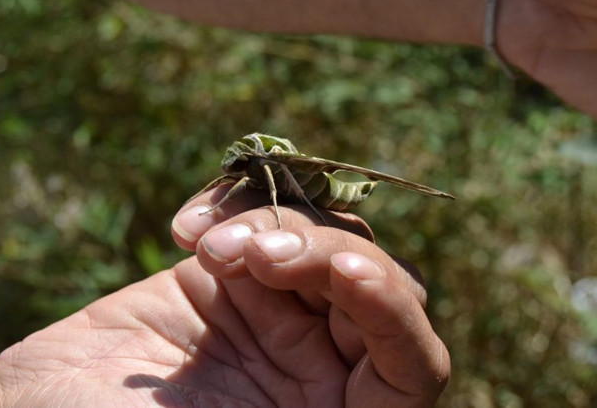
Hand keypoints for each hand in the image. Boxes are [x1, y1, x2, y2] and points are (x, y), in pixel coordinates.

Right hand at [0, 186, 448, 406]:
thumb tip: (380, 389)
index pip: (411, 363)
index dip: (392, 310)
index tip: (346, 271)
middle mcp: (318, 364)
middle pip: (370, 280)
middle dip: (321, 252)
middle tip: (257, 254)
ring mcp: (276, 309)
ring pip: (318, 234)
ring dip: (269, 226)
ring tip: (208, 248)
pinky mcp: (231, 268)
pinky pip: (258, 211)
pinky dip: (229, 207)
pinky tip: (186, 229)